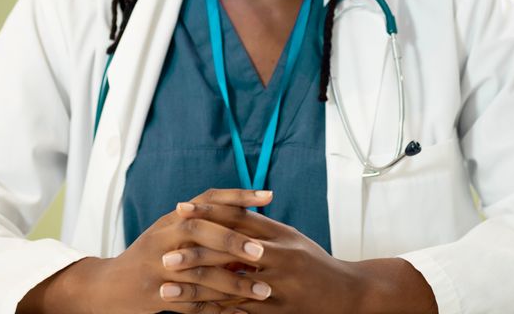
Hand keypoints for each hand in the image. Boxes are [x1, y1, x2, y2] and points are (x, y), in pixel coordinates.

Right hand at [17, 188, 274, 313]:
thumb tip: (249, 212)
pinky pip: (193, 305)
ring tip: (263, 291)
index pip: (208, 199)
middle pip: (200, 232)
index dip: (238, 195)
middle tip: (263, 252)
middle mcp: (164, 238)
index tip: (268, 196)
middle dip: (233, 242)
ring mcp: (159, 268)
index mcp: (172, 219)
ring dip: (234, 284)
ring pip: (200, 273)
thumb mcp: (171, 230)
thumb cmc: (151, 255)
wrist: (109, 287)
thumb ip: (203, 220)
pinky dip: (220, 311)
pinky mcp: (158, 296)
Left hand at [167, 200, 437, 313]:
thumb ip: (261, 226)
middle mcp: (278, 260)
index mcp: (280, 236)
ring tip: (166, 291)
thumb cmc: (316, 264)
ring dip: (195, 291)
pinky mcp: (277, 313)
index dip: (207, 214)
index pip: (237, 220)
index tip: (179, 211)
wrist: (349, 295)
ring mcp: (278, 289)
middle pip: (229, 254)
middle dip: (194, 256)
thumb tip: (228, 209)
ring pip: (228, 289)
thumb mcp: (292, 238)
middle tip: (163, 257)